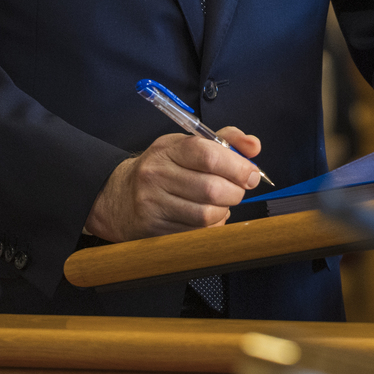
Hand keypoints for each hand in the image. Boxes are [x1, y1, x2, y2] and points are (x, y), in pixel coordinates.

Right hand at [83, 128, 263, 240]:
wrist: (119, 197)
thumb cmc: (161, 169)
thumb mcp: (185, 146)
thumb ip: (224, 141)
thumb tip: (254, 146)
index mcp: (167, 149)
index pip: (208, 155)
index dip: (237, 166)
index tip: (250, 174)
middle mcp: (157, 175)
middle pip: (212, 189)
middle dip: (235, 192)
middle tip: (237, 190)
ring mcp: (154, 204)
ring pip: (206, 215)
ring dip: (224, 211)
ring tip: (221, 203)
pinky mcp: (155, 228)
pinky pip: (197, 232)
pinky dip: (211, 226)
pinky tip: (206, 217)